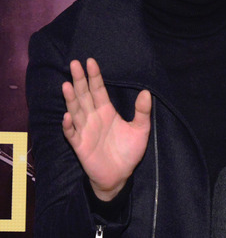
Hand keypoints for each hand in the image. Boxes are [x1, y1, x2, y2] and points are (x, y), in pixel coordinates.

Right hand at [62, 58, 150, 200]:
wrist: (120, 175)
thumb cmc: (129, 151)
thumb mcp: (141, 130)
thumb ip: (143, 112)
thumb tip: (146, 92)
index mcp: (107, 112)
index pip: (98, 90)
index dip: (94, 76)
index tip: (91, 61)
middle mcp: (93, 118)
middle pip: (84, 95)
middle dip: (79, 80)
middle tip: (74, 63)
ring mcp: (85, 131)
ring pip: (76, 111)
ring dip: (71, 99)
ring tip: (67, 84)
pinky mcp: (80, 146)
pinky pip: (72, 134)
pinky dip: (69, 126)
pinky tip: (68, 116)